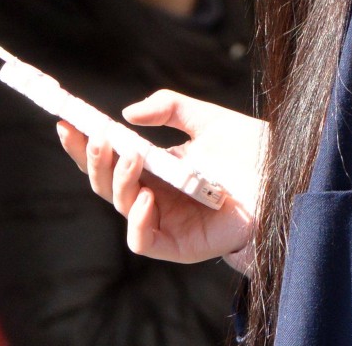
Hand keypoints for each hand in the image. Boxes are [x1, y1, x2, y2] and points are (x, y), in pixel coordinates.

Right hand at [57, 89, 266, 272]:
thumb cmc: (249, 151)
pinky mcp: (179, 245)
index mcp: (155, 167)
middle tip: (95, 136)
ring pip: (121, 206)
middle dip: (94, 160)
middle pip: (106, 183)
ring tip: (132, 156)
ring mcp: (165, 220)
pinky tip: (147, 197)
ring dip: (118, 180)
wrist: (285, 176)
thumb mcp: (206, 119)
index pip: (109, 158)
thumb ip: (169, 107)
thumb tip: (128, 113)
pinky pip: (144, 241)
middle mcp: (154, 194)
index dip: (84, 144)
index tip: (66, 122)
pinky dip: (138, 221)